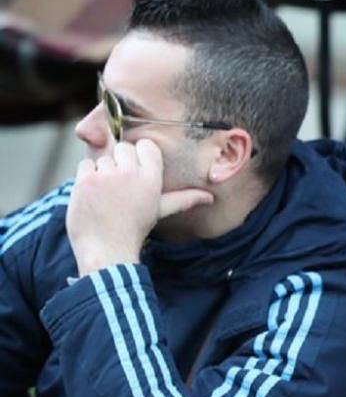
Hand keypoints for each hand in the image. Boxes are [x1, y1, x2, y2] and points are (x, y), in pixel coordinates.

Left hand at [67, 139, 213, 274]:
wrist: (107, 250)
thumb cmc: (135, 229)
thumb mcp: (161, 210)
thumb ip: (184, 199)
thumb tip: (209, 198)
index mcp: (151, 178)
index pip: (145, 145)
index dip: (139, 156)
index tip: (135, 171)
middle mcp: (131, 172)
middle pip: (123, 149)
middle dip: (120, 163)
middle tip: (119, 185)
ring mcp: (106, 176)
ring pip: (103, 157)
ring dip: (102, 172)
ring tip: (106, 194)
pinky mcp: (85, 181)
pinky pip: (85, 165)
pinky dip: (86, 176)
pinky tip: (92, 194)